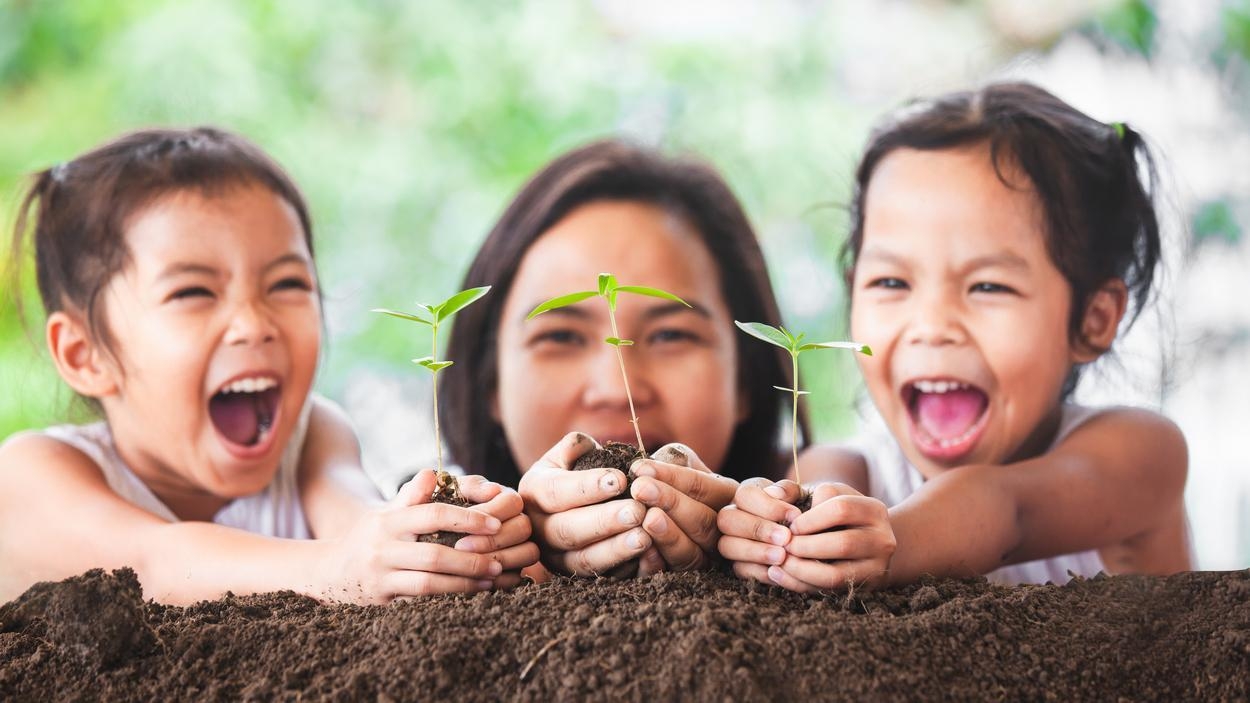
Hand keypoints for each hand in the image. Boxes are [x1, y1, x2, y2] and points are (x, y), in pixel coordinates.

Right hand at [315, 469, 505, 602]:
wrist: (330, 572)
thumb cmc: (369, 538)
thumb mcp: (385, 513)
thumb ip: (412, 496)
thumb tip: (434, 473)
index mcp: (389, 521)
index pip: (434, 515)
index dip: (467, 519)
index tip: (495, 524)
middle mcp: (383, 548)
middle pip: (435, 554)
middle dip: (471, 559)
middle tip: (499, 560)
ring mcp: (381, 576)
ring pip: (429, 583)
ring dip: (464, 583)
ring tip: (490, 580)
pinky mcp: (382, 600)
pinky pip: (420, 602)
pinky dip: (448, 599)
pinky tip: (469, 596)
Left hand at [452, 475, 539, 588]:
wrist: (429, 543)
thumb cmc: (441, 511)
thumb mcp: (451, 494)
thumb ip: (469, 486)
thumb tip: (493, 489)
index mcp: (506, 500)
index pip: (512, 502)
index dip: (490, 512)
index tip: (462, 522)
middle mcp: (519, 522)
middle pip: (524, 527)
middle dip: (492, 539)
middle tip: (459, 546)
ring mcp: (522, 547)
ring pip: (529, 552)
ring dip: (500, 558)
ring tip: (468, 564)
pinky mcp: (517, 570)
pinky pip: (520, 577)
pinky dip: (500, 580)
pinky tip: (476, 580)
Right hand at [518, 432, 651, 575]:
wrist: (567, 506)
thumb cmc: (573, 473)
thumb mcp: (566, 456)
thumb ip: (574, 447)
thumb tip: (584, 445)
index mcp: (534, 492)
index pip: (556, 491)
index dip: (587, 486)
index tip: (620, 478)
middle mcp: (538, 529)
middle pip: (567, 530)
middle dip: (604, 522)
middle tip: (637, 511)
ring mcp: (556, 557)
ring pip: (583, 560)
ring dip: (616, 550)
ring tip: (645, 537)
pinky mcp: (576, 576)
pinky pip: (601, 579)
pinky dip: (626, 570)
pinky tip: (649, 558)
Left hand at [629, 443, 738, 574]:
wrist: (668, 526)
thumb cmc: (674, 486)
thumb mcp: (681, 466)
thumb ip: (676, 460)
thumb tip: (655, 464)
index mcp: (727, 498)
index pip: (701, 487)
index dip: (671, 477)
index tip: (640, 468)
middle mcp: (724, 531)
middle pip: (703, 521)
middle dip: (670, 503)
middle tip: (640, 488)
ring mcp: (709, 559)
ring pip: (692, 552)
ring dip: (668, 535)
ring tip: (646, 517)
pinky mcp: (689, 579)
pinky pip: (676, 575)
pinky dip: (658, 563)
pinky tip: (642, 550)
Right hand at [717, 478, 801, 584]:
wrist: (806, 535)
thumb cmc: (800, 511)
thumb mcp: (798, 496)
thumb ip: (789, 490)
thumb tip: (776, 493)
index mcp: (746, 495)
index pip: (745, 495)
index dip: (769, 506)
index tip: (796, 516)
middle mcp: (732, 517)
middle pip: (727, 520)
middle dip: (757, 529)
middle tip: (785, 538)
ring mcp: (731, 541)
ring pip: (727, 546)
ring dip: (755, 552)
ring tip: (782, 557)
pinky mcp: (738, 565)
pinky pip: (739, 570)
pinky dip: (759, 572)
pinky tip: (779, 571)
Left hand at [766, 482, 895, 592]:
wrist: (868, 545)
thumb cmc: (836, 515)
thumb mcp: (823, 496)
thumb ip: (794, 491)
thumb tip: (771, 494)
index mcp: (873, 509)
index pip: (841, 509)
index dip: (810, 518)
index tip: (790, 524)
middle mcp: (882, 538)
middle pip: (842, 544)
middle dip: (805, 546)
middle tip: (782, 545)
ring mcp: (877, 566)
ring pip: (836, 573)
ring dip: (800, 569)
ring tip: (778, 562)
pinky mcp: (865, 587)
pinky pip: (830, 589)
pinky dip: (800, 583)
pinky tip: (780, 574)